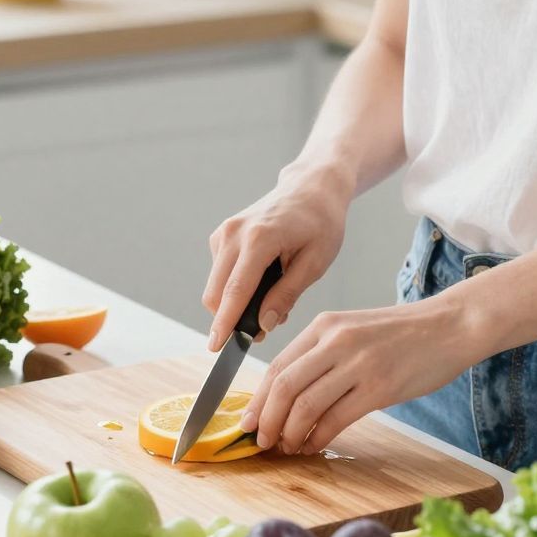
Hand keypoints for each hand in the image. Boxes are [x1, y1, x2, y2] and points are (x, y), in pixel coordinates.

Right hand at [203, 161, 351, 351]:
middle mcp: (234, 234)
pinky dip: (235, 288)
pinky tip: (263, 284)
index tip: (216, 348)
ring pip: (215, 286)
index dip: (225, 323)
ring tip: (271, 304)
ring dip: (234, 305)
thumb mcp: (316, 262)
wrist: (311, 188)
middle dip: (231, 319)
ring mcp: (224, 233)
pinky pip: (220, 274)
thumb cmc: (320, 222)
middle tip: (262, 332)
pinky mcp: (221, 236)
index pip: (235, 290)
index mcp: (259, 238)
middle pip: (217, 292)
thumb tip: (263, 325)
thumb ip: (288, 295)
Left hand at [240, 293, 470, 454]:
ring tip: (287, 447)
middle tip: (261, 441)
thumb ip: (321, 354)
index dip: (258, 399)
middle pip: (283, 386)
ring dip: (289, 433)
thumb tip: (287, 393)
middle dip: (266, 421)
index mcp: (325, 325)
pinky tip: (313, 445)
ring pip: (305, 405)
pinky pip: (336, 419)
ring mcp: (358, 364)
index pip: (276, 365)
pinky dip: (317, 437)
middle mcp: (336, 341)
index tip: (249, 421)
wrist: (450, 326)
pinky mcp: (380, 387)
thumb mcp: (353, 330)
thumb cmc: (403, 334)